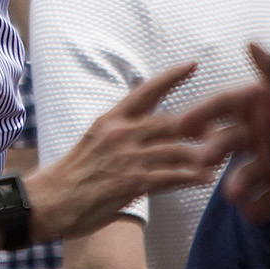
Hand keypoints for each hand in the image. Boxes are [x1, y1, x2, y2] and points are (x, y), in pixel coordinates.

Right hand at [28, 63, 226, 236]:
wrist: (45, 202)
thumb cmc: (69, 178)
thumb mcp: (93, 143)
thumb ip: (121, 136)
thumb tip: (145, 134)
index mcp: (110, 120)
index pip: (145, 91)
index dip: (171, 77)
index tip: (192, 65)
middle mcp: (120, 133)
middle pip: (171, 121)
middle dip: (201, 124)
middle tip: (223, 125)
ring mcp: (126, 157)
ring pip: (176, 149)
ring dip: (204, 153)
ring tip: (224, 155)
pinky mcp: (130, 182)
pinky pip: (170, 176)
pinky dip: (191, 177)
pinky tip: (206, 178)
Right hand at [200, 44, 269, 218]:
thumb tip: (251, 47)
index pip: (231, 104)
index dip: (205, 112)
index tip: (183, 124)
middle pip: (232, 141)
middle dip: (214, 150)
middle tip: (202, 162)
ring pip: (247, 174)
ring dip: (237, 182)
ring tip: (235, 194)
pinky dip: (260, 209)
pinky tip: (252, 214)